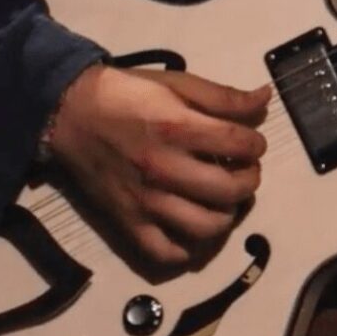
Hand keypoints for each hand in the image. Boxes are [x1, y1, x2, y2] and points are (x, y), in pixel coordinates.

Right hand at [45, 64, 269, 268]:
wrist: (71, 113)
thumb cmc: (128, 94)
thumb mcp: (178, 83)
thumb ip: (224, 97)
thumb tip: (265, 98)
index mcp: (178, 129)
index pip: (239, 146)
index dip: (256, 145)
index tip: (251, 144)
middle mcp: (165, 169)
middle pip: (230, 190)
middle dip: (249, 180)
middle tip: (244, 171)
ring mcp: (146, 201)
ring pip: (205, 227)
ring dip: (227, 215)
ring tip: (224, 199)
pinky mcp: (127, 222)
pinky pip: (165, 252)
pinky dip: (187, 249)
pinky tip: (195, 228)